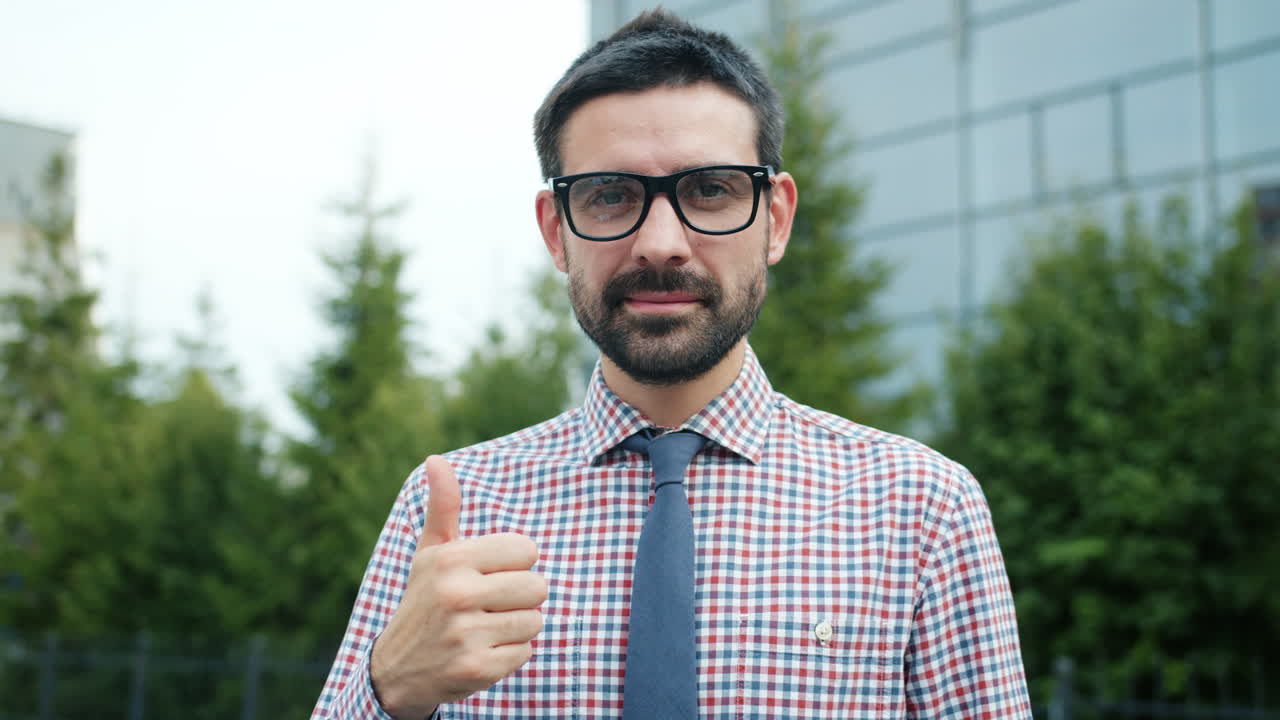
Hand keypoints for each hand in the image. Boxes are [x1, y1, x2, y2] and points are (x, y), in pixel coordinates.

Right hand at [370, 455, 546, 718]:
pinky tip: (481, 651)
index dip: (515, 564)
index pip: (527, 550)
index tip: (489, 574)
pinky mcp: (477, 669)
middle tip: (489, 605)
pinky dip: (509, 654)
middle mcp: (456, 594)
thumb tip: (435, 459)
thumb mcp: (431, 552)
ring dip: (516, 627)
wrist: (397, 669)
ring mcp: (466, 634)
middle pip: (537, 587)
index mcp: (451, 559)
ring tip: (484, 628)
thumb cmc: (424, 600)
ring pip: (535, 620)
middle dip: (520, 597)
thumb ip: (443, 507)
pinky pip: (526, 652)